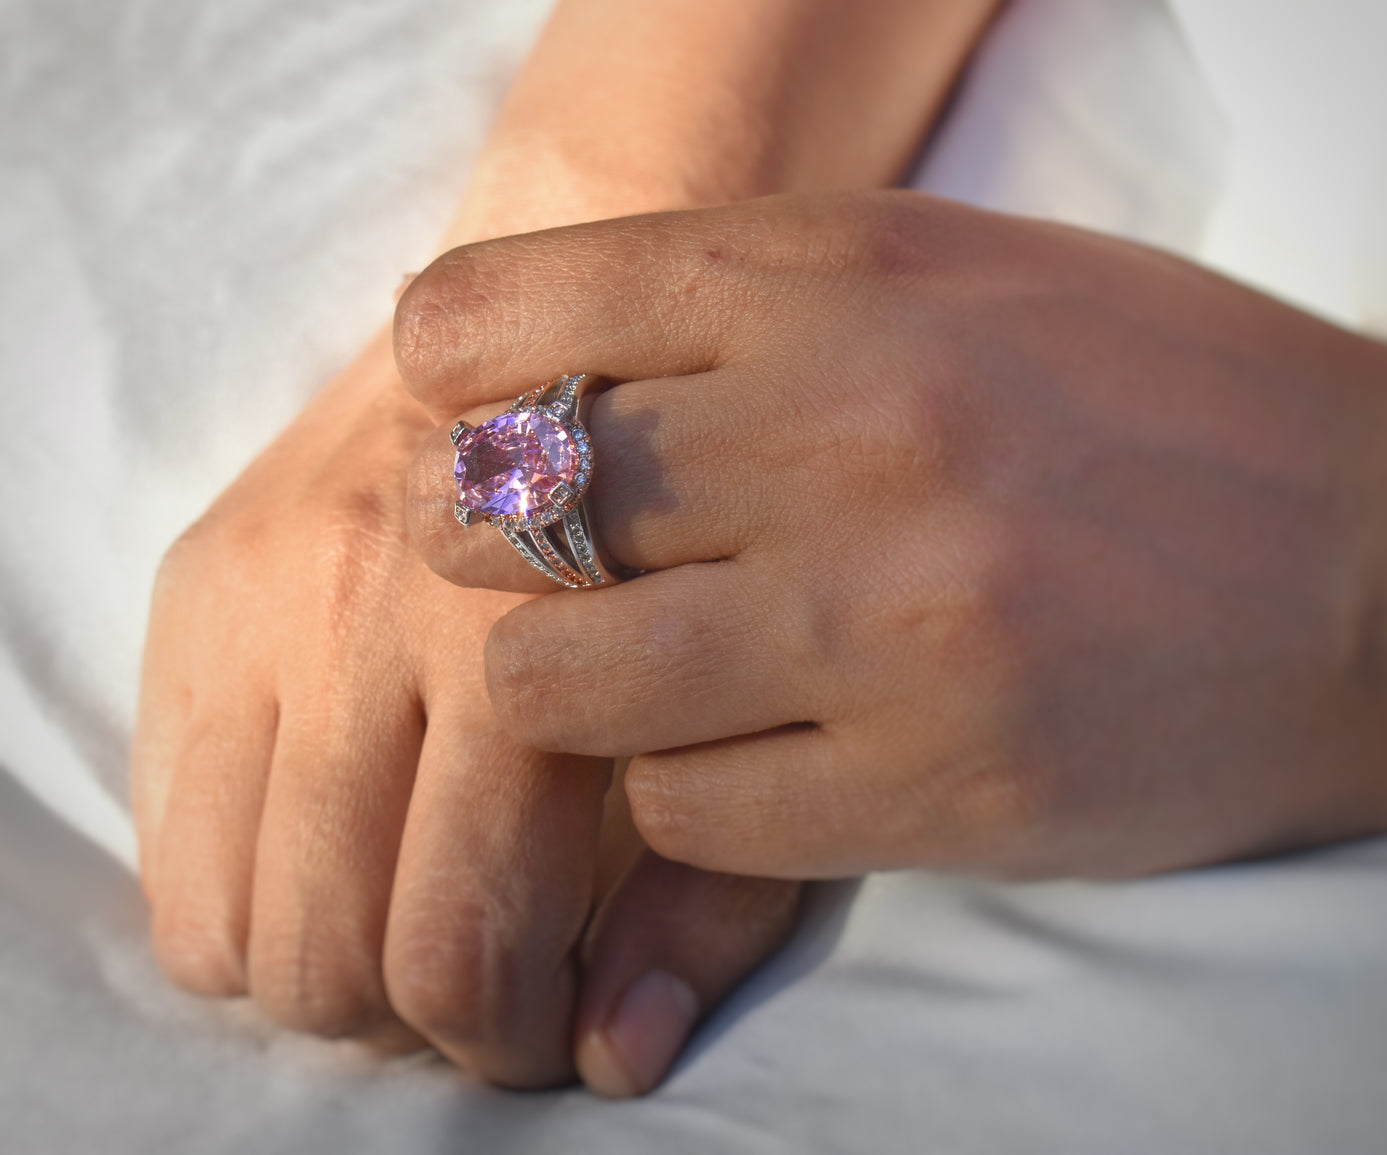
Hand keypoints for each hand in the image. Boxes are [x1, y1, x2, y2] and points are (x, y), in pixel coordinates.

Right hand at [132, 334, 798, 1092]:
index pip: (458, 948)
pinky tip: (336, 840)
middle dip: (408, 1019)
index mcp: (526, 660)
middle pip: (328, 949)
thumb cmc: (697, 509)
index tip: (547, 1020)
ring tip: (403, 915)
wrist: (585, 291)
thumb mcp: (746, 692)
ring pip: (220, 913)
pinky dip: (241, 880)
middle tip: (479, 983)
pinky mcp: (201, 571)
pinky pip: (161, 821)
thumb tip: (620, 1056)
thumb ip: (705, 881)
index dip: (506, 1031)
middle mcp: (367, 619)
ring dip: (316, 961)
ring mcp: (267, 590)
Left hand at [398, 191, 1386, 879]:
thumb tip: (537, 374)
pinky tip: (763, 756)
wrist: (1381, 558)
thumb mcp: (946, 273)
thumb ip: (742, 308)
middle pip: (498, 516)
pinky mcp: (928, 783)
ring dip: (566, 696)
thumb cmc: (1150, 402)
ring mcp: (881, 620)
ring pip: (549, 688)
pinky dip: (687, 796)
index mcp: (834, 276)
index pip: (501, 320)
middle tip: (542, 572)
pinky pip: (679, 815)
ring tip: (645, 679)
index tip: (475, 425)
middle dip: (482, 555)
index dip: (450, 385)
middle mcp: (842, 431)